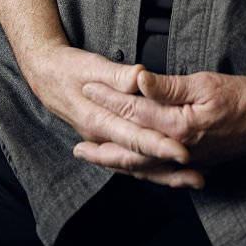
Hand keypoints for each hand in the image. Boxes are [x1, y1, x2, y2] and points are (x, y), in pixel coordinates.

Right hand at [26, 42, 202, 186]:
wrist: (46, 75)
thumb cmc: (69, 68)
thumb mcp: (91, 65)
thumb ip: (117, 75)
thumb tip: (139, 76)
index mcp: (97, 120)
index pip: (134, 137)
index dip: (159, 145)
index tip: (183, 152)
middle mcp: (101, 137)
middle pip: (139, 159)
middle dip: (169, 168)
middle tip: (199, 175)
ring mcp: (104, 142)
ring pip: (137, 166)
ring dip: (166, 175)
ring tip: (195, 180)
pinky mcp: (108, 140)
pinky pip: (132, 162)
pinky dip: (153, 169)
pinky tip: (173, 173)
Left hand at [74, 69, 245, 177]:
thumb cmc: (240, 95)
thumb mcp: (203, 83)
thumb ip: (167, 86)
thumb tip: (137, 80)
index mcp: (178, 127)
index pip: (133, 112)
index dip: (108, 98)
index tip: (87, 86)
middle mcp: (178, 150)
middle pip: (131, 149)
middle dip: (102, 145)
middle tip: (76, 145)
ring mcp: (186, 160)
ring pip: (143, 167)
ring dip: (116, 164)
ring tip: (94, 160)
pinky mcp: (194, 163)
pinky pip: (159, 173)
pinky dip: (140, 171)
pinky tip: (130, 169)